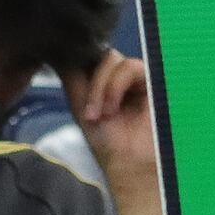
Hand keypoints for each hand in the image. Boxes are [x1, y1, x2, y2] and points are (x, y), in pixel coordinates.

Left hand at [69, 50, 159, 192]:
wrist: (129, 164)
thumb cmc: (107, 142)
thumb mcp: (80, 105)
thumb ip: (72, 76)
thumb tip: (60, 50)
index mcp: (106, 82)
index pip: (90, 58)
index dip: (81, 67)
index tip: (79, 98)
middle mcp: (123, 77)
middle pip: (99, 56)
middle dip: (91, 85)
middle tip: (90, 113)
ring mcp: (139, 78)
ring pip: (111, 59)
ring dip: (101, 88)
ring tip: (101, 114)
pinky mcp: (154, 81)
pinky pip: (128, 67)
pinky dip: (113, 87)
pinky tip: (112, 109)